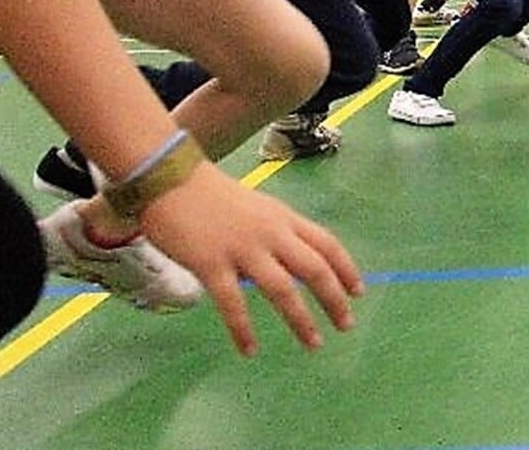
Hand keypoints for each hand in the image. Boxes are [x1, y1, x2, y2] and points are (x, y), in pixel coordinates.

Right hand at [136, 167, 361, 355]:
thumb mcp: (258, 207)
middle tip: (346, 325)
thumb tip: (294, 262)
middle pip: (314, 268)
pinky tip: (250, 350)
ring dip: (301, 319)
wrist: (170, 178)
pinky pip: (232, 303)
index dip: (346, 269)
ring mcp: (242, 249)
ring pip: (282, 289)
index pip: (327, 244)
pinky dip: (243, 329)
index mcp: (284, 218)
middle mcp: (271, 233)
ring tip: (313, 343)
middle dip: (334, 299)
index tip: (358, 293)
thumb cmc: (212, 195)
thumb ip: (277, 232)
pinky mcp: (211, 264)